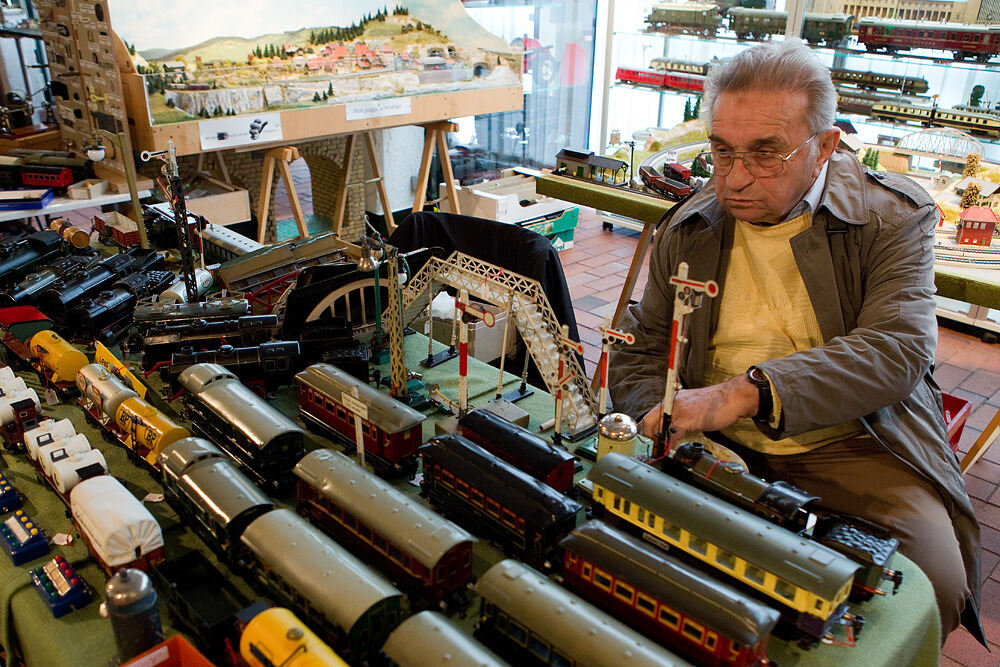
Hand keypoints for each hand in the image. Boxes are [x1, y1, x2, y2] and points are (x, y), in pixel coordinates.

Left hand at [639, 374, 758, 444]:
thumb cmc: (715, 403)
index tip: (647, 441)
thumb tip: (670, 432)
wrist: (732, 398)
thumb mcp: (691, 409)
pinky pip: (673, 433)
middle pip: (649, 422)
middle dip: (648, 438)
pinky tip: (672, 448)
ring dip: (658, 442)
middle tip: (652, 449)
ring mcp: (678, 410)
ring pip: (659, 428)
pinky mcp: (688, 419)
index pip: (649, 416)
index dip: (645, 430)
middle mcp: (672, 403)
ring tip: (659, 451)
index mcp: (671, 400)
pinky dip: (670, 443)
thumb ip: (679, 417)